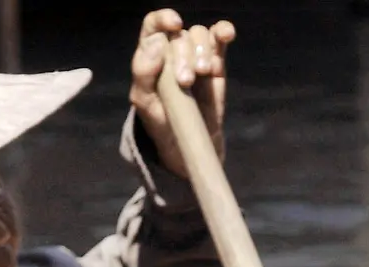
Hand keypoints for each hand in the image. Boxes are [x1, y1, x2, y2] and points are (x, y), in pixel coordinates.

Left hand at [129, 9, 235, 179]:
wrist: (187, 145)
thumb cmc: (160, 121)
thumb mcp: (143, 101)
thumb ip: (143, 71)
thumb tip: (157, 42)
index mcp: (151, 55)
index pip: (153, 25)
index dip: (163, 19)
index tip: (173, 25)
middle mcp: (172, 50)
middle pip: (180, 35)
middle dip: (183, 55)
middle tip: (185, 81)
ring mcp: (195, 56)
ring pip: (200, 35)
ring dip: (202, 51)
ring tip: (202, 73)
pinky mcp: (216, 65)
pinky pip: (220, 40)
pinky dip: (223, 32)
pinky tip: (226, 35)